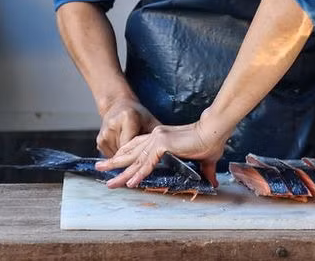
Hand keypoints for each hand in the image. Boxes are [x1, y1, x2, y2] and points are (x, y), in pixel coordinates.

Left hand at [94, 111, 231, 188]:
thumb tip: (212, 182)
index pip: (138, 147)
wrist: (215, 130)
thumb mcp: (203, 160)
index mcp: (161, 137)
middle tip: (99, 168)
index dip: (126, 156)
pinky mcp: (162, 144)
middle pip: (131, 153)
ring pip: (135, 161)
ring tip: (108, 182)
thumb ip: (204, 171)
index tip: (115, 164)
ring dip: (121, 173)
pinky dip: (138, 174)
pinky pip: (147, 164)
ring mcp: (157, 139)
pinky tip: (130, 183)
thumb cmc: (211, 142)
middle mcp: (155, 136)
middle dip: (114, 163)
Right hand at [96, 97, 159, 157]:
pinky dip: (120, 154)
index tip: (148, 158)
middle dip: (135, 156)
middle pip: (126, 153)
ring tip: (133, 146)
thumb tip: (168, 149)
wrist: (118, 105)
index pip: (134, 145)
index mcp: (127, 118)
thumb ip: (158, 136)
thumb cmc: (137, 114)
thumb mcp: (151, 121)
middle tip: (143, 153)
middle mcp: (112, 126)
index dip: (141, 154)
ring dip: (127, 156)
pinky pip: (112, 156)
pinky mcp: (99, 141)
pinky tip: (124, 146)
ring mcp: (104, 135)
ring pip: (118, 156)